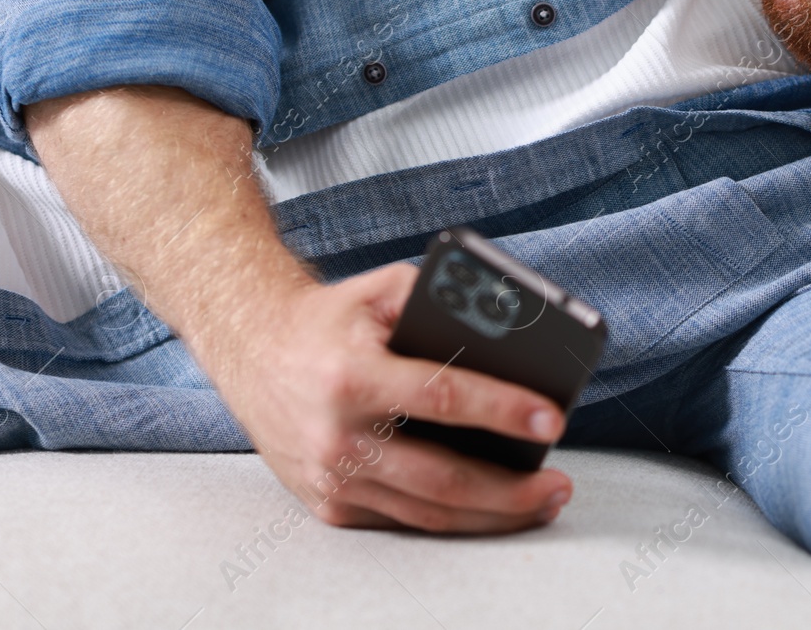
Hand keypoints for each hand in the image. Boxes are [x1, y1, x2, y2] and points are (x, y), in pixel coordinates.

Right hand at [203, 260, 574, 532]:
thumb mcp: (380, 290)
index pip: (442, 397)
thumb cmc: (330, 320)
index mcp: (352, 376)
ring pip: (428, 512)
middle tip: (559, 484)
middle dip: (510, 489)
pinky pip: (404, 520)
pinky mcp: (329, 503)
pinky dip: (455, 519)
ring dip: (493, 514)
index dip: (502, 409)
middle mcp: (338, 435)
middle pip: (442, 477)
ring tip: (543, 501)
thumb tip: (510, 323)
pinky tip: (494, 509)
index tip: (552, 419)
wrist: (251, 351)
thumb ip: (440, 298)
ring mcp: (332, 477)